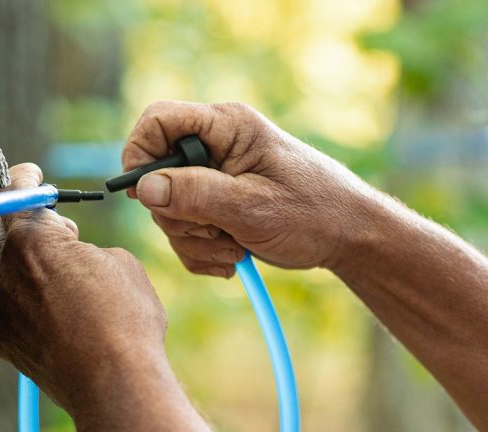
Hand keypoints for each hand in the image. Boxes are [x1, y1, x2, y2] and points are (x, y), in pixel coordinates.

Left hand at [0, 164, 166, 415]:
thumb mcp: (119, 261)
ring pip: (10, 277)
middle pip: (10, 237)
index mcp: (29, 238)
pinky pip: (8, 312)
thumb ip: (84, 248)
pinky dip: (27, 311)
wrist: (114, 383)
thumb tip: (73, 258)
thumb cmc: (124, 317)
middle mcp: (0, 270)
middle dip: (36, 234)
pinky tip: (55, 320)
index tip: (30, 174)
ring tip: (69, 290)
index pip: (16, 191)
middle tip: (65, 239)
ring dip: (32, 275)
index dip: (26, 179)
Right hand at [123, 100, 381, 273]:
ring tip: (236, 247)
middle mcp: (216, 146)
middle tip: (218, 232)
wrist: (348, 238)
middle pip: (158, 176)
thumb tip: (145, 188)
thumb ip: (196, 195)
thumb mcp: (252, 207)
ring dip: (196, 240)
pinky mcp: (216, 204)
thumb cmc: (314, 213)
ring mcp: (214, 176)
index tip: (146, 196)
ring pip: (169, 210)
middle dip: (181, 216)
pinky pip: (185, 230)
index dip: (140, 155)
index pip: (157, 121)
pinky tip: (234, 255)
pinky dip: (203, 252)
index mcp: (226, 127)